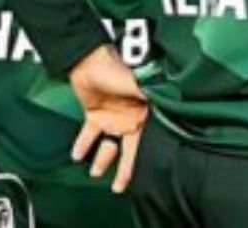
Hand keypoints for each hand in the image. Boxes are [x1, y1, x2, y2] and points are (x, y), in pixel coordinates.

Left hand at [68, 45, 147, 192]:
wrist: (91, 59)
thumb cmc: (120, 69)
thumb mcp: (141, 86)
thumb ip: (153, 99)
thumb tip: (170, 107)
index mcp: (146, 111)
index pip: (148, 139)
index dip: (147, 156)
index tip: (147, 172)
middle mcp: (131, 116)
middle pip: (129, 148)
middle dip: (126, 169)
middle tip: (120, 186)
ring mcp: (113, 116)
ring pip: (109, 145)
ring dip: (102, 160)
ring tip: (96, 174)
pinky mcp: (95, 113)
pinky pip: (90, 134)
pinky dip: (83, 144)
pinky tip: (77, 155)